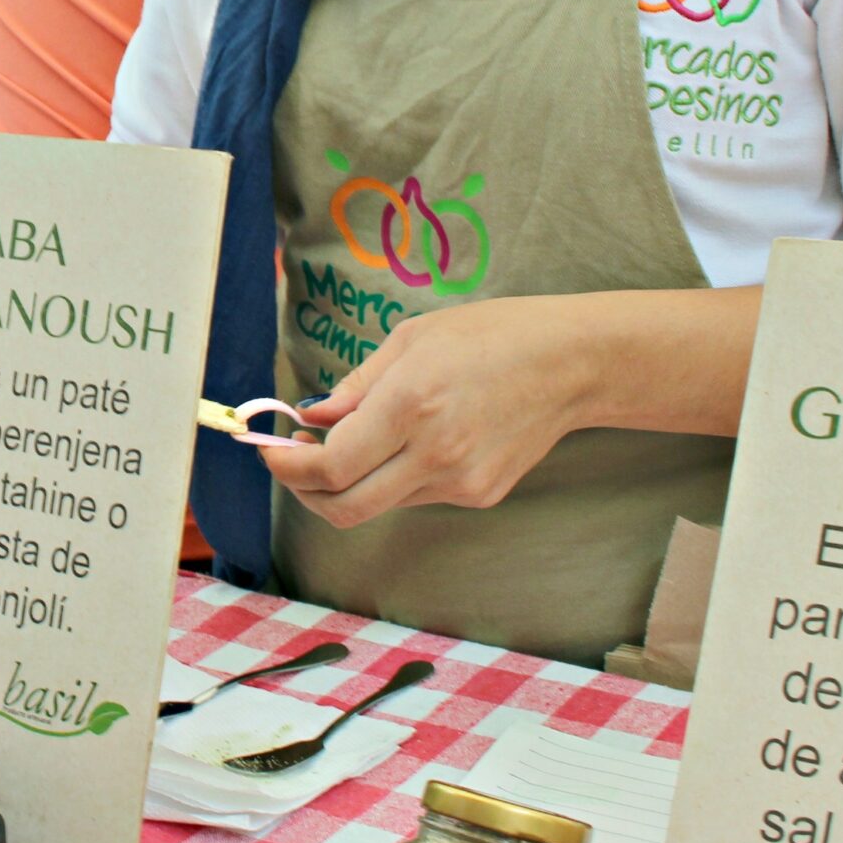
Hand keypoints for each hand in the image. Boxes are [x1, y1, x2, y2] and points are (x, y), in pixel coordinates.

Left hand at [263, 299, 598, 527]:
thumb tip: (311, 417)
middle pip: (345, 507)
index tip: (271, 449)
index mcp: (411, 405)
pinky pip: (415, 496)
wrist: (570, 364)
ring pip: (379, 503)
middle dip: (305, 490)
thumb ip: (356, 387)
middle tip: (293, 461)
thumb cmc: (491, 335)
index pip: (330, 465)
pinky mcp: (480, 495)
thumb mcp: (411, 340)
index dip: (288, 466)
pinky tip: (408, 442)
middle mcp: (434, 454)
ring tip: (350, 441)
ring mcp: (460, 482)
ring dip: (349, 482)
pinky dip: (392, 478)